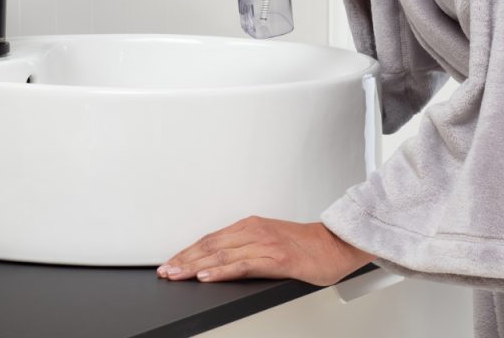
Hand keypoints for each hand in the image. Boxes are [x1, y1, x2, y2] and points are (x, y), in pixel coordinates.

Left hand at [156, 216, 373, 285]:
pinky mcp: (277, 260)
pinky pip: (243, 265)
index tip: (170, 263)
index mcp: (252, 226)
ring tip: (176, 275)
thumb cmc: (309, 246)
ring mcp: (266, 245)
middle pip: (211, 246)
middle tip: (165, 272)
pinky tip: (207, 277)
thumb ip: (248, 247)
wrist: (338, 245)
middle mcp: (255, 232)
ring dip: (195, 266)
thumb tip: (220, 262)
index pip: (211, 239)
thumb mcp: (272, 241)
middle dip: (184, 260)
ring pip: (222, 255)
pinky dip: (222, 271)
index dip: (187, 252)